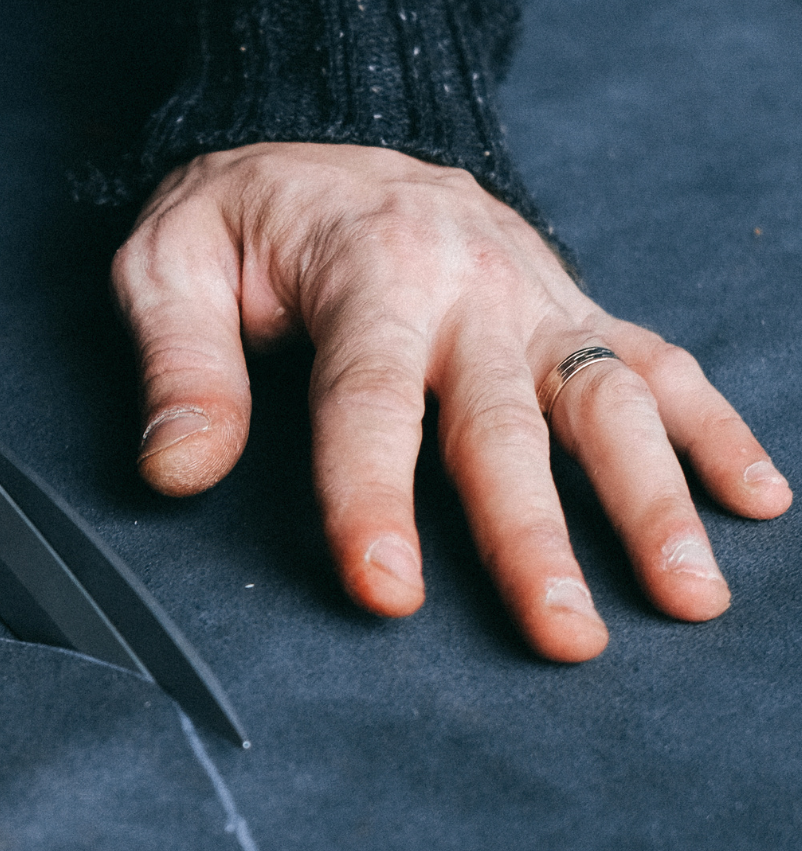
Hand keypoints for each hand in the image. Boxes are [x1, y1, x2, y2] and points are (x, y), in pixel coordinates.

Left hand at [113, 143, 790, 660]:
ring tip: (687, 596)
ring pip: (607, 403)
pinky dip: (716, 431)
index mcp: (367, 272)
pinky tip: (756, 502)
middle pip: (506, 423)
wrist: (326, 151)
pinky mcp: (573, 314)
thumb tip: (177, 472)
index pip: (368, 399)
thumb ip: (179, 367)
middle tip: (563, 633)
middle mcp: (469, 288)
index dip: (373, 498)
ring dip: (654, 500)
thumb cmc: (243, 223)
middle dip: (535, 534)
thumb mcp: (171, 265)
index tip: (387, 590)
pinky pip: (659, 368)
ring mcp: (535, 303)